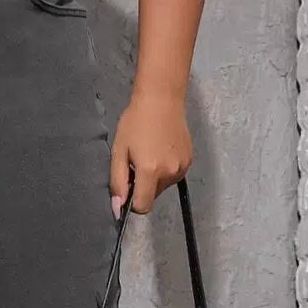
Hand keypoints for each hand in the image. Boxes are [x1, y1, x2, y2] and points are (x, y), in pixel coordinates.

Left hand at [108, 88, 191, 216]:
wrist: (161, 99)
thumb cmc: (135, 122)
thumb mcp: (119, 150)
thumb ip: (118, 182)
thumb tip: (118, 208)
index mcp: (151, 171)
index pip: (143, 207)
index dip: (132, 201)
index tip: (128, 185)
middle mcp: (170, 173)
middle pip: (153, 196)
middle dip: (143, 187)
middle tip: (136, 162)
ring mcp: (183, 167)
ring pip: (163, 186)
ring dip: (154, 178)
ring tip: (149, 153)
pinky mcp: (190, 161)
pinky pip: (173, 175)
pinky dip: (165, 170)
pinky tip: (160, 150)